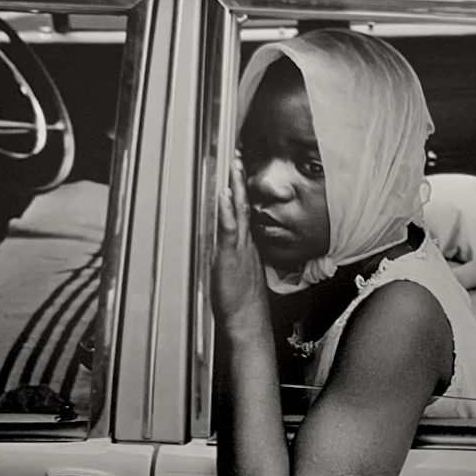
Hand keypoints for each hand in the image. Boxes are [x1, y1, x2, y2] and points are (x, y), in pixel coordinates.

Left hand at [211, 158, 267, 329]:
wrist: (247, 321)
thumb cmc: (241, 300)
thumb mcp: (242, 271)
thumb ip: (241, 252)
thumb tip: (237, 238)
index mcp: (248, 243)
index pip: (245, 209)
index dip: (243, 187)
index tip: (240, 164)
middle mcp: (246, 242)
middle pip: (245, 204)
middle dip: (241, 179)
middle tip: (239, 154)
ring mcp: (240, 248)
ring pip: (240, 212)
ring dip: (236, 188)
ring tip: (235, 165)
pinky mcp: (231, 257)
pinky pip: (230, 230)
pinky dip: (229, 212)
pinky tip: (227, 196)